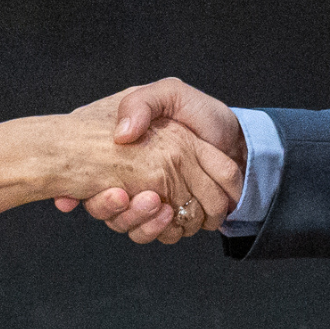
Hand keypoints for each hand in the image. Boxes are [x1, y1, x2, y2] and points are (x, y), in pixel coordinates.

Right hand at [52, 79, 246, 242]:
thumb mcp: (169, 93)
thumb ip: (142, 104)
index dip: (98, 196)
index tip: (115, 194)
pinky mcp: (172, 216)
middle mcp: (131, 179)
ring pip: (133, 227)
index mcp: (122, 154)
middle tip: (149, 200)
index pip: (93, 184)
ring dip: (146, 223)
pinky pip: (159, 234)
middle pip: (112, 211)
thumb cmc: (201, 113)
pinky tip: (175, 219)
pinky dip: (167, 231)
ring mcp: (151, 200)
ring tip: (165, 209)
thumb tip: (121, 135)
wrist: (236, 138)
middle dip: (126, 213)